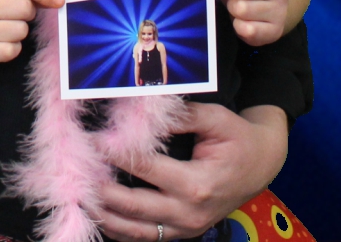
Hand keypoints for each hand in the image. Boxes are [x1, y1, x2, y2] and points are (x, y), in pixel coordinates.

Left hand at [96, 103, 286, 239]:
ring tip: (80, 197)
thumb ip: (180, 116)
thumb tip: (143, 110)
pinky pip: (145, 237)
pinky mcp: (181, 232)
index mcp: (197, 183)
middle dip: (101, 189)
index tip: (94, 143)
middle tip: (78, 172)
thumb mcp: (216, 119)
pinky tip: (99, 215)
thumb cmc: (238, 139)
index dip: (117, 154)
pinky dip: (120, 230)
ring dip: (105, 215)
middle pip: (133, 206)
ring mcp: (185, 228)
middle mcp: (189, 212)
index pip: (145, 168)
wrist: (262, 164)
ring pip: (135, 231)